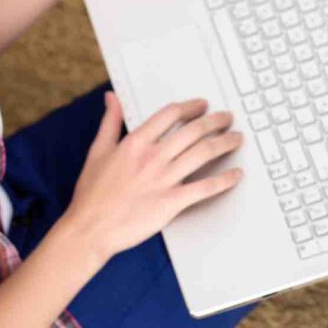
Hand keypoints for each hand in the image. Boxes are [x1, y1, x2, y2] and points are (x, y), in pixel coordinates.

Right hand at [61, 90, 244, 263]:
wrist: (90, 229)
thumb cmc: (92, 194)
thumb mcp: (97, 151)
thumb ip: (109, 122)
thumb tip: (112, 98)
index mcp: (136, 142)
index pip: (171, 114)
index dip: (191, 107)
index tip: (202, 106)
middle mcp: (153, 157)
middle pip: (193, 131)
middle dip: (215, 121)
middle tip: (227, 118)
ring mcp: (164, 179)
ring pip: (203, 154)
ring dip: (224, 143)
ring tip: (237, 138)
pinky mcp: (172, 203)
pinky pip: (204, 187)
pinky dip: (224, 180)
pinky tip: (236, 175)